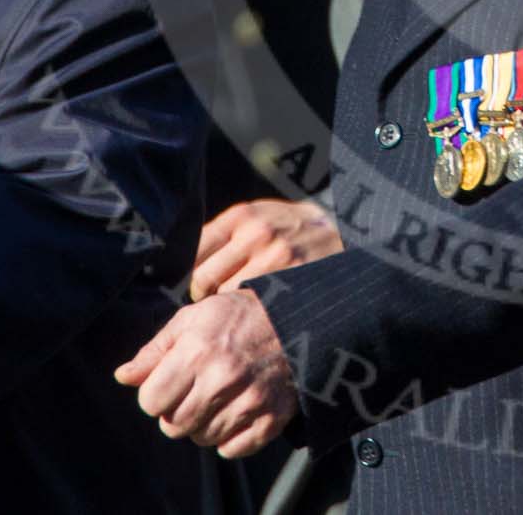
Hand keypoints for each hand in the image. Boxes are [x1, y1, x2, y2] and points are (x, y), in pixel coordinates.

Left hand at [116, 290, 299, 459]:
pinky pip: (231, 450)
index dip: (155, 393)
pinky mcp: (271, 418)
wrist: (298, 320)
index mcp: (198, 350)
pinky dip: (229, 438)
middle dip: (176, 411)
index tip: (169, 382)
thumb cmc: (238, 317)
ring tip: (218, 397)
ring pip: (202, 438)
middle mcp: (223, 378)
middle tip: (194, 390)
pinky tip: (236, 411)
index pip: (150, 401)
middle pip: (173, 426)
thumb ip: (155, 350)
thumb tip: (123, 377)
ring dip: (203, 424)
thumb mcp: (193, 319)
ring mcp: (250, 401)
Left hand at [191, 199, 342, 299]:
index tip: (197, 280)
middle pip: (204, 276)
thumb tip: (184, 263)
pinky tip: (256, 304)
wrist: (338, 229)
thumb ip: (224, 233)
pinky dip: (249, 307)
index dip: (191, 270)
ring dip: (227, 302)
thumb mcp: (257, 215)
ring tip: (238, 300)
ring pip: (226, 294)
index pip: (195, 249)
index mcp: (242, 216)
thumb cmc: (287, 226)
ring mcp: (275, 257)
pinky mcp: (291, 277)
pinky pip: (252, 303)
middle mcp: (256, 233)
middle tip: (212, 296)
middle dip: (204, 291)